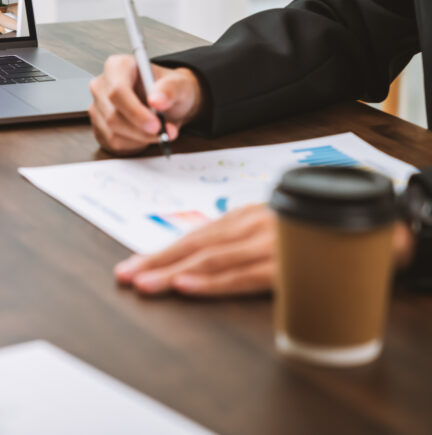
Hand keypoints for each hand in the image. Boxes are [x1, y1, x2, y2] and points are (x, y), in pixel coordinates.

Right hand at [88, 55, 202, 154]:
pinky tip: (144, 135)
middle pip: (113, 116)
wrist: (165, 103)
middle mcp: (101, 86)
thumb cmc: (168, 89)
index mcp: (117, 67)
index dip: (135, 111)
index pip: (117, 91)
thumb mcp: (179, 84)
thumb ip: (170, 89)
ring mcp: (97, 107)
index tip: (156, 124)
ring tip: (158, 132)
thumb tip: (157, 100)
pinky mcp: (98, 126)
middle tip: (165, 134)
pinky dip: (133, 144)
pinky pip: (112, 143)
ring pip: (113, 132)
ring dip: (140, 139)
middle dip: (141, 130)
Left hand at [114, 204, 417, 296]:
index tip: (129, 267)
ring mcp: (273, 241)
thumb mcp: (270, 231)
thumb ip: (238, 244)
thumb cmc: (315, 231)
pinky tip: (189, 286)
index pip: (195, 236)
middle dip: (158, 263)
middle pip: (198, 246)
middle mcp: (255, 225)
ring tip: (147, 284)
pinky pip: (248, 274)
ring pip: (216, 259)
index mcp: (246, 218)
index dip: (160, 252)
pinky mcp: (292, 261)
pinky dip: (215, 281)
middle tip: (126, 277)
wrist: (379, 224)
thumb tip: (195, 264)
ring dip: (176, 274)